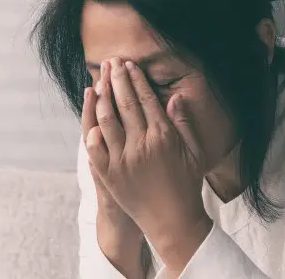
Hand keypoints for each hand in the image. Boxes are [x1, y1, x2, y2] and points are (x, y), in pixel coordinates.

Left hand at [89, 58, 212, 272]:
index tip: (129, 65)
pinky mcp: (110, 175)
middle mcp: (142, 145)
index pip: (146, 100)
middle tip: (111, 63)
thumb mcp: (194, 152)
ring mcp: (123, 160)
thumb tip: (174, 97)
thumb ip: (183, 123)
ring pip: (107, 121)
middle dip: (117, 80)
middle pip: (125, 104)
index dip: (136, 80)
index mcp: (164, 136)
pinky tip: (91, 117)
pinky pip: (95, 148)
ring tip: (99, 82)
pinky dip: (92, 131)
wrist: (172, 220)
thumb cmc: (187, 185)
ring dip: (102, 98)